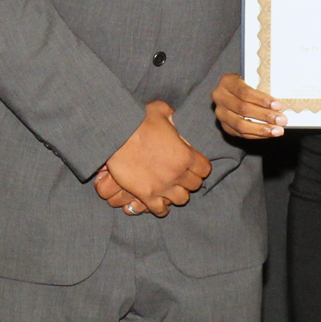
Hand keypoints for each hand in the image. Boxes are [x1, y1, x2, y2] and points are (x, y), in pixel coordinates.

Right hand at [101, 102, 209, 216]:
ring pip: (182, 199)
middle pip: (195, 185)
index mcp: (185, 155)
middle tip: (179, 174)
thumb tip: (174, 116)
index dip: (199, 167)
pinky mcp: (146, 195)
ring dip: (178, 193)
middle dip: (189, 180)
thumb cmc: (138, 121)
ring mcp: (162, 186)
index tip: (192, 164)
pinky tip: (158, 201)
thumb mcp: (160, 111)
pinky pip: (161, 210)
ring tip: (170, 187)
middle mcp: (177, 173)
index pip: (205, 170)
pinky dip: (161, 208)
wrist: (116, 135)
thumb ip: (172, 115)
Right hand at [212, 73, 284, 138]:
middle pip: (243, 109)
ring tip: (277, 131)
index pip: (245, 92)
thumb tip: (280, 104)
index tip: (278, 106)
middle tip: (282, 120)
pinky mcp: (224, 126)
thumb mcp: (251, 79)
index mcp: (227, 81)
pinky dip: (257, 135)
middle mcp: (220, 97)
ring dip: (262, 129)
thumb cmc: (247, 85)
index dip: (262, 100)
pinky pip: (241, 134)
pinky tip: (269, 134)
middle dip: (265, 116)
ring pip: (241, 125)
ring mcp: (220, 113)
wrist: (233, 93)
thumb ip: (262, 88)